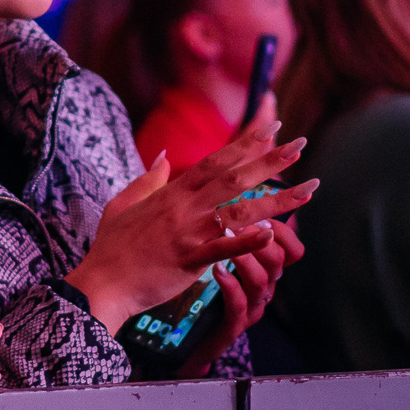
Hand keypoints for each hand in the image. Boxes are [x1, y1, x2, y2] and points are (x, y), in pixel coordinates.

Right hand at [66, 109, 316, 331]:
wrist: (101, 283)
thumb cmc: (111, 247)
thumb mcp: (123, 203)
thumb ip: (148, 179)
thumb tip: (164, 156)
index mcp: (172, 193)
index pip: (216, 160)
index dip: (245, 142)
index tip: (271, 125)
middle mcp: (184, 208)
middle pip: (234, 177)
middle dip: (270, 159)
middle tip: (301, 144)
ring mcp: (187, 233)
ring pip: (239, 211)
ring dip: (278, 200)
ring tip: (309, 189)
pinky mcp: (188, 261)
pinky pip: (222, 249)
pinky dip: (247, 241)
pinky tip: (272, 234)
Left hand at [208, 209, 306, 345]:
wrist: (187, 339)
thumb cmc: (204, 292)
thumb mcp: (220, 258)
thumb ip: (234, 233)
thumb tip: (238, 200)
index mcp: (266, 272)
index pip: (292, 249)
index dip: (282, 230)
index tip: (260, 211)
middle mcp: (264, 290)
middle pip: (279, 261)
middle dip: (261, 239)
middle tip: (238, 221)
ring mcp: (250, 309)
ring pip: (262, 281)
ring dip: (246, 258)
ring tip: (227, 240)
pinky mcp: (232, 326)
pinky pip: (240, 305)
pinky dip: (231, 286)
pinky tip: (218, 270)